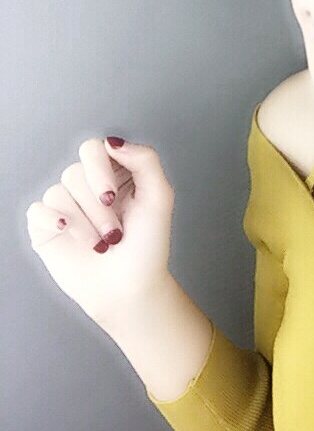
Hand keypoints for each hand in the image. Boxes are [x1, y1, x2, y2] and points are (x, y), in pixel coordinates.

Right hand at [25, 136, 175, 327]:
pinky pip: (37, 210)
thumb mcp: (159, 197)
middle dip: (96, 206)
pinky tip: (67, 232)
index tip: (112, 195)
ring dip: (83, 222)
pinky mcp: (47, 227)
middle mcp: (88, 186)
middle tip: (114, 231)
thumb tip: (113, 142)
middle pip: (74, 171)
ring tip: (102, 243)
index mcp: (114, 173)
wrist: (129, 288)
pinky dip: (53, 221)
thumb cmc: (147, 246)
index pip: (93, 148)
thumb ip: (144, 160)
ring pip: (57, 192)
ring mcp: (66, 206)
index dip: (99, 169)